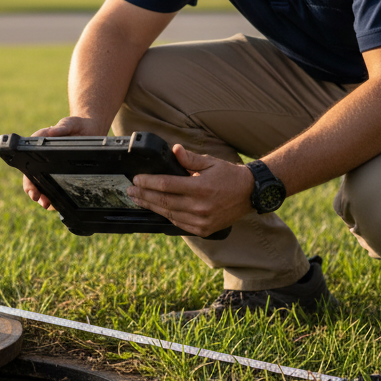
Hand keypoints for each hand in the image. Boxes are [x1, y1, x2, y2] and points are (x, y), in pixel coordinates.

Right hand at [22, 116, 109, 210]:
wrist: (90, 129)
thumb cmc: (76, 125)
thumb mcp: (69, 124)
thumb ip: (60, 127)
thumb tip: (50, 132)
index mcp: (39, 150)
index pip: (28, 168)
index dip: (29, 181)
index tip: (33, 192)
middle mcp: (43, 162)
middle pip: (34, 182)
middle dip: (36, 194)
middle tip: (42, 202)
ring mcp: (52, 169)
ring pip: (44, 188)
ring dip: (45, 198)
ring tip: (50, 205)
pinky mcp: (62, 174)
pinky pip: (56, 189)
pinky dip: (56, 198)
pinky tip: (59, 204)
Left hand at [127, 144, 256, 235]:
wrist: (250, 194)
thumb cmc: (230, 176)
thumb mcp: (211, 162)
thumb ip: (190, 159)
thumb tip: (174, 150)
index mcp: (200, 188)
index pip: (166, 185)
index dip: (148, 183)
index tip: (136, 179)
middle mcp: (200, 207)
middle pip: (163, 201)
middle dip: (144, 195)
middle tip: (130, 191)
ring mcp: (201, 220)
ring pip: (169, 214)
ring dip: (151, 206)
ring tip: (138, 200)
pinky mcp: (204, 229)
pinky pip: (179, 223)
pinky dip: (167, 216)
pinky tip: (157, 209)